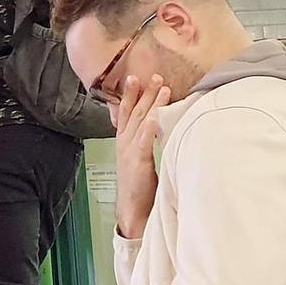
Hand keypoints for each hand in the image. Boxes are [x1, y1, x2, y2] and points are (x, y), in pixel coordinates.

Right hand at [112, 73, 168, 240]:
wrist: (132, 209)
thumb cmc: (139, 187)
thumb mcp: (139, 160)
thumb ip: (144, 143)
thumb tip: (156, 127)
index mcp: (124, 143)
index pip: (124, 113)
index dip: (128, 95)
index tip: (133, 78)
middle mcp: (124, 144)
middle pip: (133, 112)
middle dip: (142, 93)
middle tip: (152, 75)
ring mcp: (130, 152)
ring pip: (141, 121)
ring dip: (151, 103)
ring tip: (161, 88)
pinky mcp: (138, 162)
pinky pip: (144, 141)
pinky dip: (150, 128)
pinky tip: (156, 117)